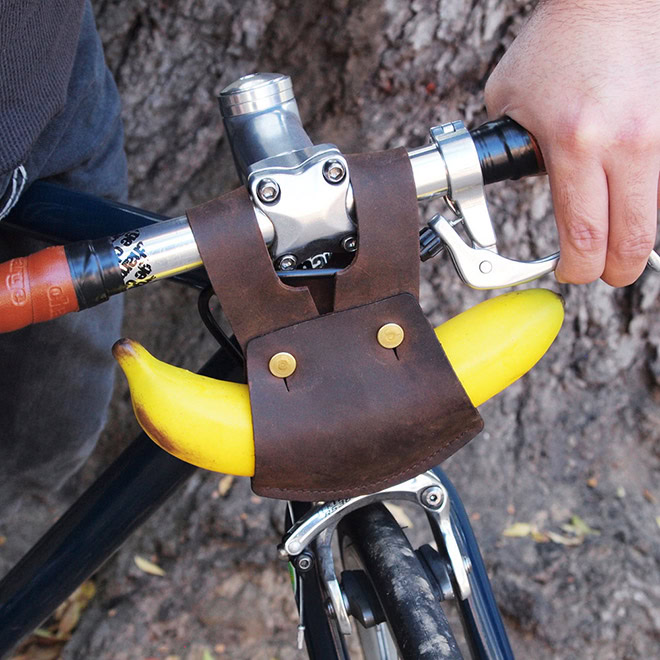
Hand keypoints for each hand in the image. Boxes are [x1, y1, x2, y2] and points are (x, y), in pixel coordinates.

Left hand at [485, 0, 659, 285]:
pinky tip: (630, 199)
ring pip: (657, 216)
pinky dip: (648, 200)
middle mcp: (625, 143)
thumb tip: (526, 188)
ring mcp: (659, 134)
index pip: (584, 237)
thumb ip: (514, 156)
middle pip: (632, 241)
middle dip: (614, 271)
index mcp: (574, 143)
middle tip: (601, 272)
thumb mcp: (508, 104)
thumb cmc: (553, 46)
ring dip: (634, 237)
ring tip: (615, 237)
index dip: (577, 269)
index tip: (568, 271)